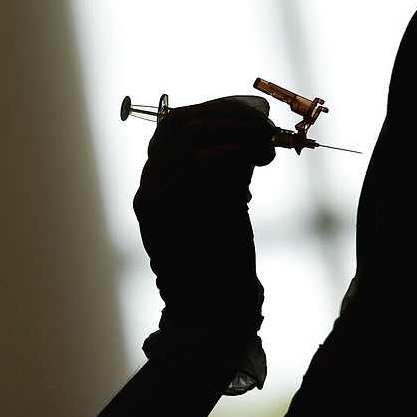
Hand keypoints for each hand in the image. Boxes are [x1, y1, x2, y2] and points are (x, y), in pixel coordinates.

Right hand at [134, 96, 275, 391]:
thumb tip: (253, 122)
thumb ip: (230, 162)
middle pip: (182, 122)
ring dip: (239, 132)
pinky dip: (235, 151)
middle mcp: (148, 182)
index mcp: (161, 175)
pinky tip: (256, 159)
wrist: (218, 307)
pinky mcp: (161, 211)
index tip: (259, 117)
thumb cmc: (226, 254)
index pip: (179, 121)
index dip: (221, 109)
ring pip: (192, 135)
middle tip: (268, 132)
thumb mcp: (228, 197)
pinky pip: (201, 162)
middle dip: (233, 117)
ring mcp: (150, 195)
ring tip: (266, 148)